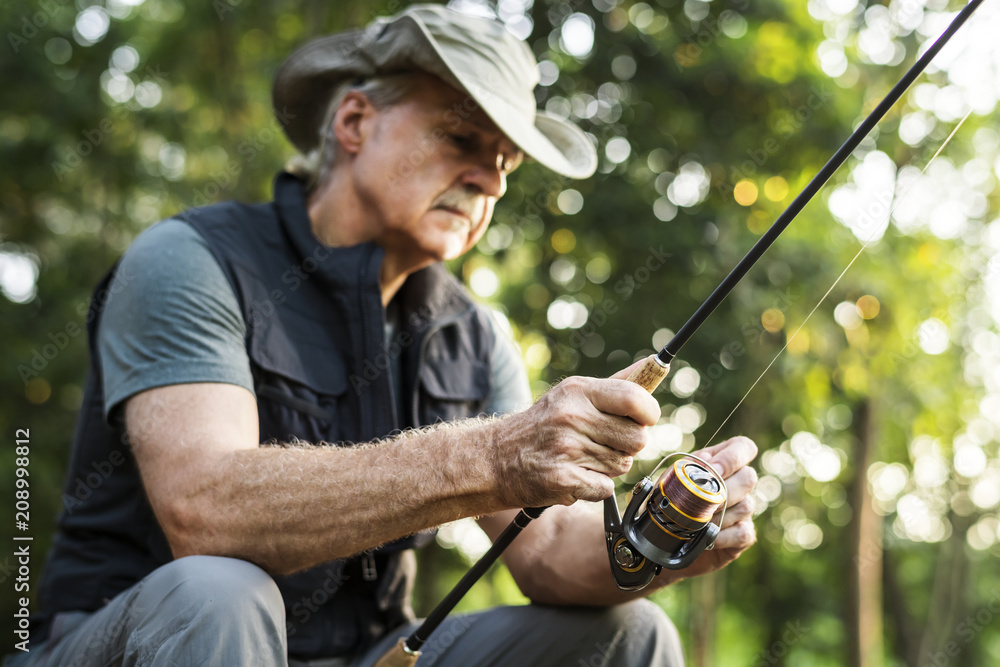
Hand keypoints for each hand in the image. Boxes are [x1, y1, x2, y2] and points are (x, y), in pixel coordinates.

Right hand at [490, 366, 660, 508]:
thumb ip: (615, 384)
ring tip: (581, 458)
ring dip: (608, 466)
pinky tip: (574, 475)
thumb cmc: (542, 425)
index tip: (643, 419)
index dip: (649, 413)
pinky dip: (594, 487)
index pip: (635, 399)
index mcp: (577, 391)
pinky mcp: (563, 480)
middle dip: (627, 445)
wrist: (494, 459)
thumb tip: (653, 365)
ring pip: (622, 465)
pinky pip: (606, 488)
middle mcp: (571, 417)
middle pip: (638, 438)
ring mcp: (566, 449)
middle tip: (604, 443)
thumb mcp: (571, 395)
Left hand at [660, 436, 758, 581]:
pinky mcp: (743, 533)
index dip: (733, 457)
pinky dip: (723, 536)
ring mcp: (744, 508)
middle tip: (703, 500)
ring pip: (746, 506)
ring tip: (698, 521)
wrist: (665, 533)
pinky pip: (743, 533)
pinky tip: (708, 537)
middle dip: (726, 490)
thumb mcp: (674, 478)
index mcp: (722, 462)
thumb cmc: (672, 499)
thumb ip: (689, 465)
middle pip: (749, 477)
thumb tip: (706, 457)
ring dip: (720, 515)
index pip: (743, 447)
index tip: (714, 469)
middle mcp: (739, 483)